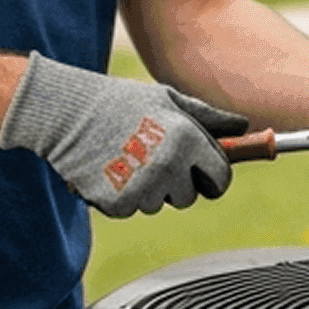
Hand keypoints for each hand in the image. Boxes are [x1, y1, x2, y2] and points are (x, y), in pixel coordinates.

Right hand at [0, 52, 246, 217]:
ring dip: (144, 190)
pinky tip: (106, 171)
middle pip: (188, 197)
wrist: (65, 113)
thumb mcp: (166, 99)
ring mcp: (144, 188)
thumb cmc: (118, 102)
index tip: (199, 175)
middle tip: (149, 158)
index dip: (211, 177)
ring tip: (122, 158)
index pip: (220, 178)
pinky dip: (118, 196)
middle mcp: (170, 167)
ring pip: (157, 205)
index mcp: (188, 140)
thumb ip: (208, 117)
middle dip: (174, 183)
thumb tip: (243, 126)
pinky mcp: (118, 203)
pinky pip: (130, 210)